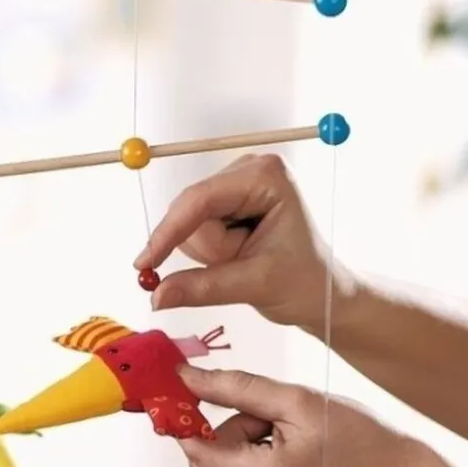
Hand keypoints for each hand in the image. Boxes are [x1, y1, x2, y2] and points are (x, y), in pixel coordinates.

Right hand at [134, 153, 349, 330]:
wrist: (323, 294)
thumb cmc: (304, 284)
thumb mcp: (253, 286)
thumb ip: (203, 288)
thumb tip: (156, 296)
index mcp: (265, 177)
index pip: (199, 200)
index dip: (168, 232)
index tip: (144, 264)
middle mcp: (250, 169)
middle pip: (191, 211)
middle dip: (209, 250)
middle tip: (241, 266)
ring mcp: (238, 183)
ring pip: (191, 224)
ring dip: (211, 254)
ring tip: (247, 260)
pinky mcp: (230, 201)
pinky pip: (196, 229)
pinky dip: (211, 252)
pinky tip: (240, 255)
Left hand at [177, 366, 433, 466]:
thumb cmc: (357, 438)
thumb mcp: (298, 402)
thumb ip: (235, 389)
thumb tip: (183, 377)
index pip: (196, 450)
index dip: (201, 422)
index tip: (216, 403)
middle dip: (230, 442)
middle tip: (274, 429)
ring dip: (241, 465)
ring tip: (288, 455)